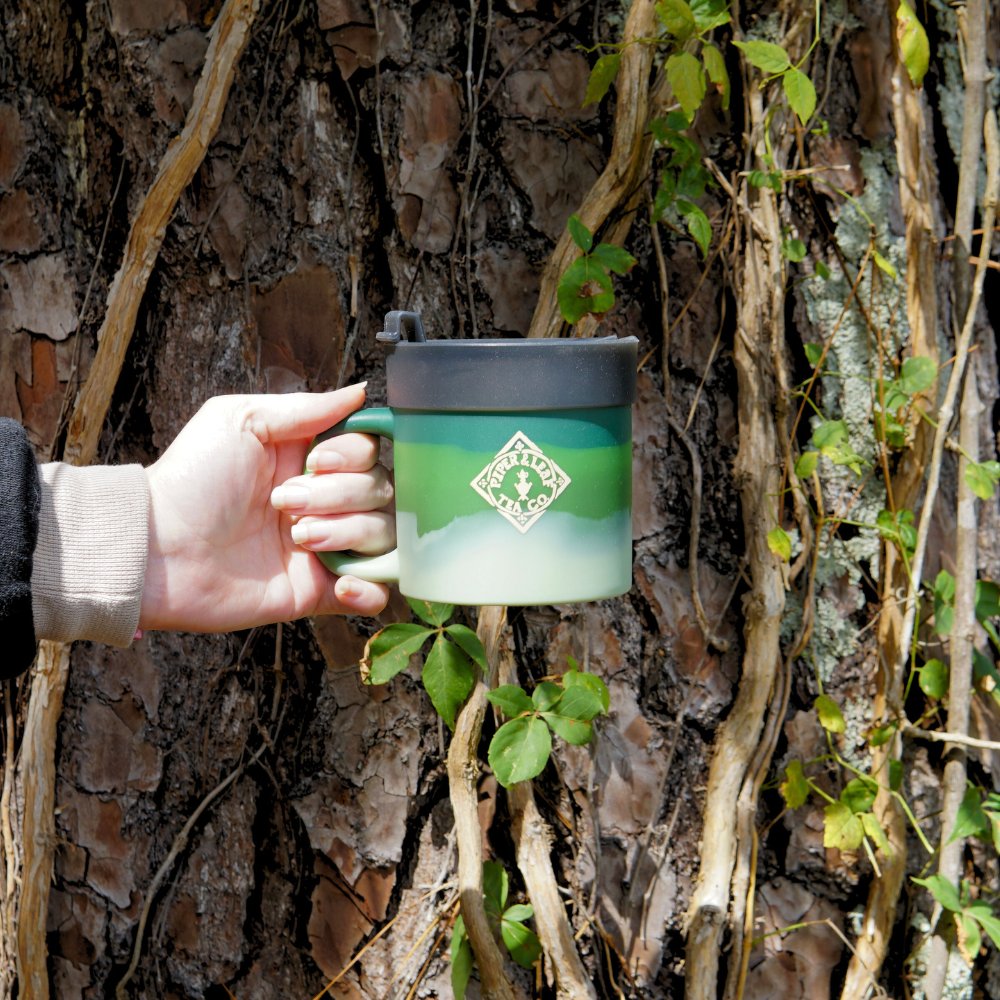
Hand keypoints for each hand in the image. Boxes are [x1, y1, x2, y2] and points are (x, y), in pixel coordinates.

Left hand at [140, 385, 392, 631]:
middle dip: (338, 495)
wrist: (159, 549)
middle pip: (382, 491)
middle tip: (284, 502)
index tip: (315, 462)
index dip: (354, 455)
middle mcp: (324, 500)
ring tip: (299, 538)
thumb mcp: (241, 420)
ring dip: (347, 533)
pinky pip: (374, 593)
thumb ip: (307, 406)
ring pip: (383, 537)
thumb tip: (362, 392)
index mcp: (308, 458)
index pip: (370, 450)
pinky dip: (369, 587)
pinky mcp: (318, 590)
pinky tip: (339, 579)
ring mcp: (325, 546)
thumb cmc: (190, 481)